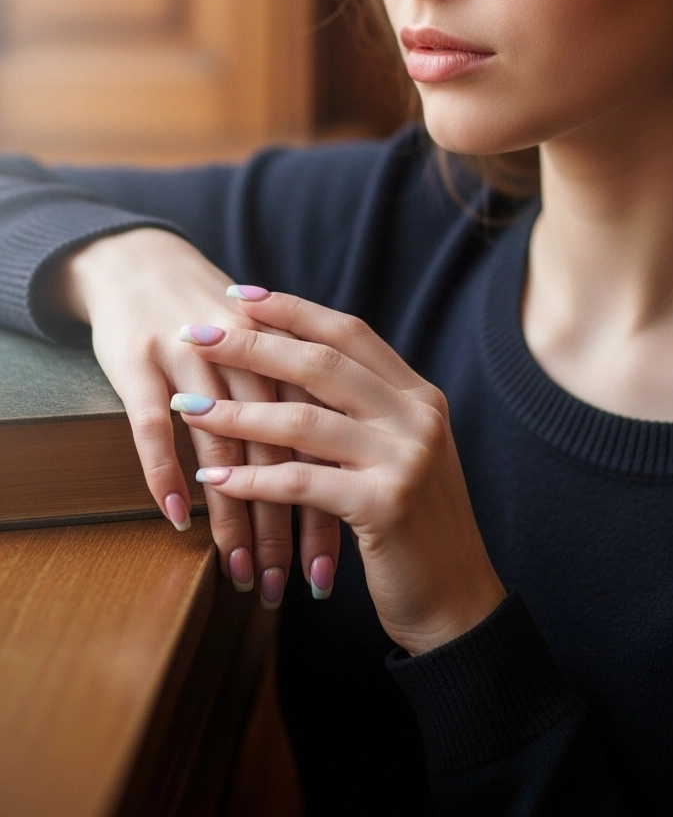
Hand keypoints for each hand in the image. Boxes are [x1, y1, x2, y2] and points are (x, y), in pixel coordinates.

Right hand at [46, 230, 337, 599]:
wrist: (140, 261)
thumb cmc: (211, 316)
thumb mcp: (270, 348)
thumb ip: (308, 393)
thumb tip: (350, 461)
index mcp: (289, 350)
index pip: (328, 437)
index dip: (341, 498)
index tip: (357, 557)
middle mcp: (247, 354)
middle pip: (282, 450)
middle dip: (291, 525)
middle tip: (295, 586)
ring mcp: (190, 357)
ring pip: (223, 448)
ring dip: (234, 518)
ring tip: (243, 575)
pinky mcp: (139, 362)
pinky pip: (152, 428)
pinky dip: (165, 474)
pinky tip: (180, 521)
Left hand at [175, 293, 506, 653]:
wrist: (460, 602)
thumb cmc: (415, 530)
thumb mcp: (404, 455)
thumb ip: (370, 412)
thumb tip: (303, 369)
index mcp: (419, 396)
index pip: (349, 333)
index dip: (294, 310)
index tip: (240, 296)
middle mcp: (417, 416)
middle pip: (321, 363)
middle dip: (253, 344)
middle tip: (197, 333)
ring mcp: (405, 457)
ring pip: (305, 420)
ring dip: (237, 413)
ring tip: (187, 408)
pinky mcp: (387, 503)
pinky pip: (302, 482)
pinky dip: (253, 479)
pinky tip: (215, 479)